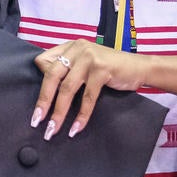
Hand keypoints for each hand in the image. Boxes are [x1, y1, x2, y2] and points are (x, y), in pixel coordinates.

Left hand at [30, 40, 145, 139]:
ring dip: (59, 113)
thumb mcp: (85, 63)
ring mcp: (89, 58)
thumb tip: (47, 92)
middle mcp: (77, 49)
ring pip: (67, 89)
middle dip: (43, 101)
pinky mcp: (102, 69)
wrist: (139, 67)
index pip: (43, 61)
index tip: (38, 101)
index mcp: (69, 47)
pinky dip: (81, 115)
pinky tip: (75, 128)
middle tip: (36, 121)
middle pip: (52, 76)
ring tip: (52, 130)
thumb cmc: (110, 69)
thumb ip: (69, 70)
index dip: (39, 81)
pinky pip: (87, 97)